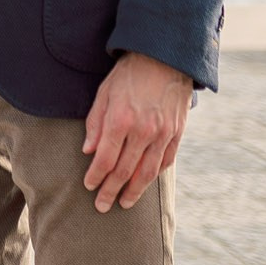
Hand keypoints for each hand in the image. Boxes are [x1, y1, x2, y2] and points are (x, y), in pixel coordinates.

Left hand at [82, 51, 191, 212]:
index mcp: (121, 120)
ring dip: (134, 191)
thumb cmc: (127, 74)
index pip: (105, 159)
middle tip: (102, 206)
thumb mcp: (103, 92)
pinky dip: (153, 175)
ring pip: (147, 172)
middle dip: (111, 190)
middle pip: (125, 171)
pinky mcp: (177, 132)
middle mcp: (143, 131)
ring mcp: (163, 134)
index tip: (88, 187)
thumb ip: (95, 123)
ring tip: (124, 203)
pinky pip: (165, 161)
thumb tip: (89, 152)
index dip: (96, 176)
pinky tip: (144, 182)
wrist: (164, 58)